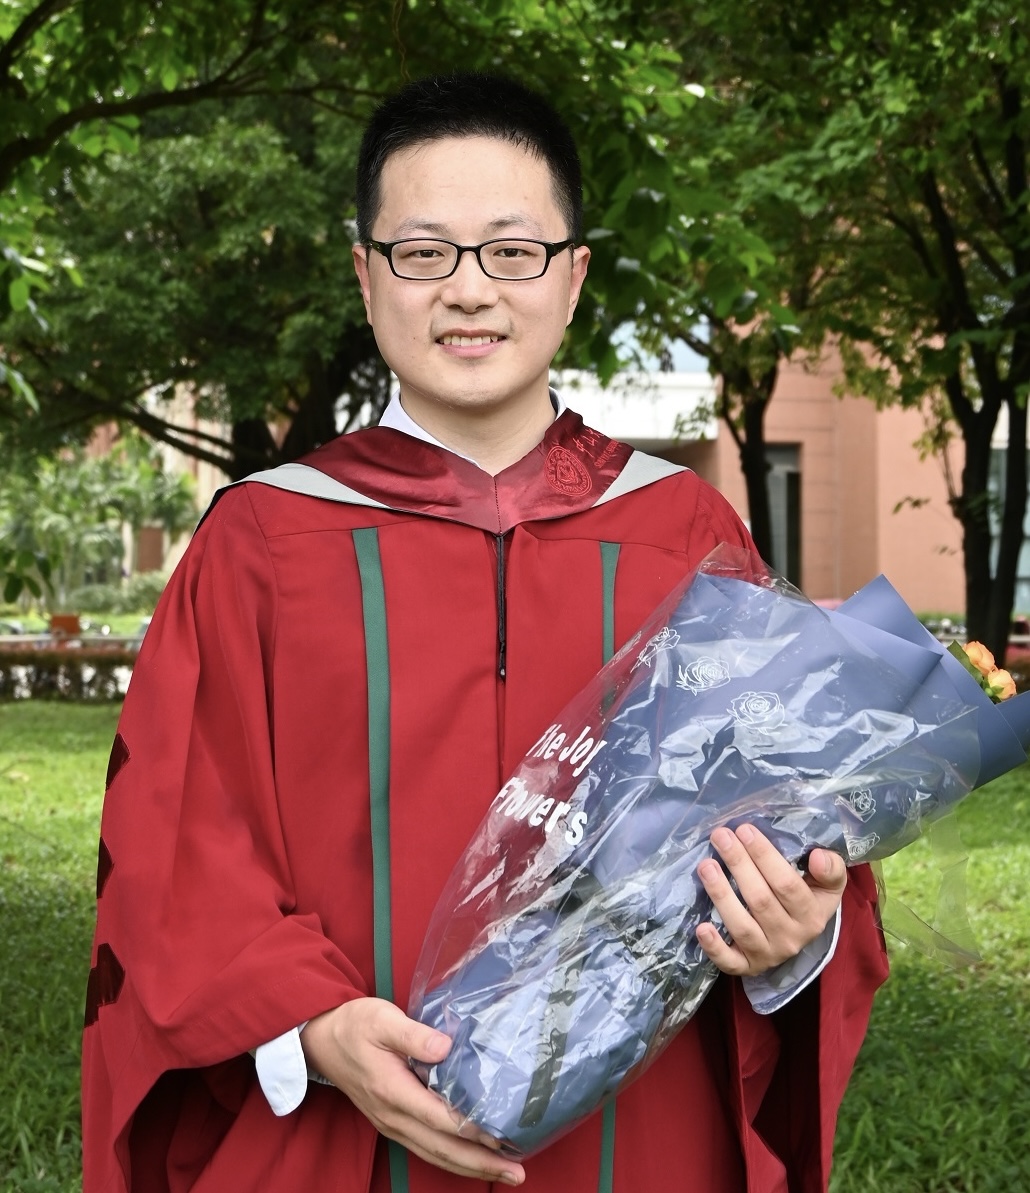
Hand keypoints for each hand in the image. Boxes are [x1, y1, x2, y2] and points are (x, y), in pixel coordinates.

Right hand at [300, 997, 524, 1185]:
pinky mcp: (393, 1123)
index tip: (502, 1136)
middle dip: (481, 1163)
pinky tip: (473, 1160)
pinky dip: (453, 1159)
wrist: (321, 1041)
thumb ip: (413, 1034)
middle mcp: (393, 1116)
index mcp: (392, 1091)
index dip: (471, 1130)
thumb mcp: (381, 1018)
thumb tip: (446, 1047)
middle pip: (442, 1148)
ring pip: (435, 1155)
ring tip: (505, 1174)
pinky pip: (426, 1149)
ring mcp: (392, 1124)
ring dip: (471, 1167)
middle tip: (516, 1172)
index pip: (439, 1118)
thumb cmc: (354, 1025)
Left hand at [695, 824, 845, 976]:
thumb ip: (830, 869)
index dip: (764, 856)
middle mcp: (791, 938)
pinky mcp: (747, 966)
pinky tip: (701, 928)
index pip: (787, 884)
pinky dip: (714, 948)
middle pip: (761, 900)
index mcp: (812, 915)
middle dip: (738, 864)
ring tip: (706, 866)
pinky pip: (730, 962)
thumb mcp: (828, 884)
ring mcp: (768, 955)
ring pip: (742, 927)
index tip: (745, 830)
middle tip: (720, 836)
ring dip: (722, 895)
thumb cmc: (809, 899)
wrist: (798, 937)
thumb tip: (818, 856)